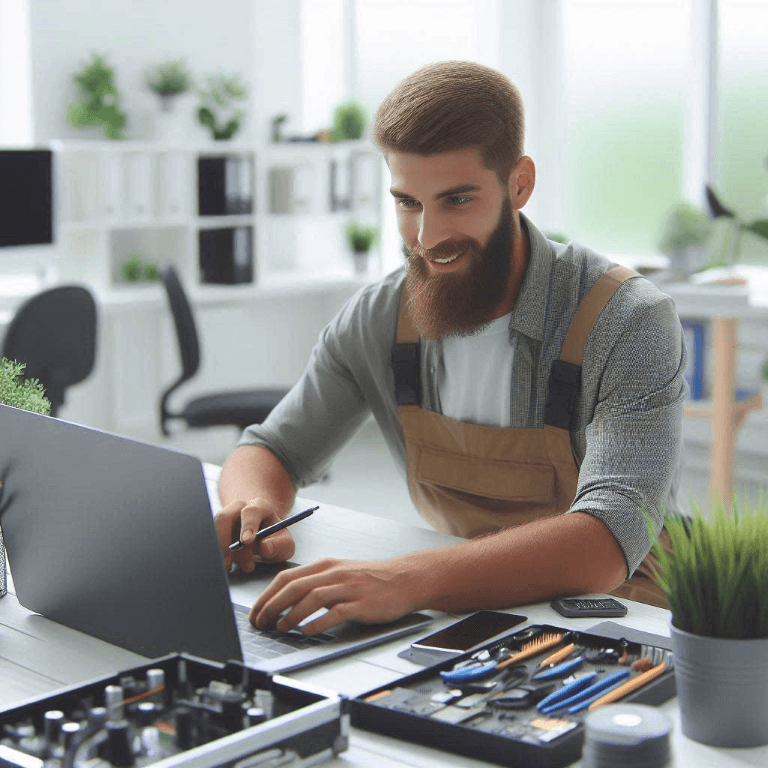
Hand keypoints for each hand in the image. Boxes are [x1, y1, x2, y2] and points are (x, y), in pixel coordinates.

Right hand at [214, 498, 295, 572]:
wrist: (263, 536)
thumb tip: (264, 548)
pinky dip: (215, 551)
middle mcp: (240, 507)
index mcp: (261, 507)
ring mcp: (226, 515)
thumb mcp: (285, 544)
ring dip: (220, 549)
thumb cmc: (274, 539)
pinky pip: (210, 537)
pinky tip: (224, 564)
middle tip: (230, 563)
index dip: (248, 526)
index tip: (246, 541)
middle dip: (226, 541)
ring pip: (215, 529)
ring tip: (229, 567)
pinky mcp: (217, 527)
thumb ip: (279, 546)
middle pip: (226, 517)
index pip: (251, 512)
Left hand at [249, 556, 422, 634]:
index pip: (287, 577)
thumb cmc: (371, 579)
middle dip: (272, 606)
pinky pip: (335, 612)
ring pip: (312, 598)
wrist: (404, 579)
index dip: (266, 595)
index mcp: (325, 566)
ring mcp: (348, 588)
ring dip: (291, 614)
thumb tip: (286, 598)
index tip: (255, 611)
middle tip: (260, 623)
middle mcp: (334, 574)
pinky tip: (307, 632)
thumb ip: (316, 582)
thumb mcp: (340, 573)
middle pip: (294, 586)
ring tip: (280, 628)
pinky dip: (318, 623)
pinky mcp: (361, 604)